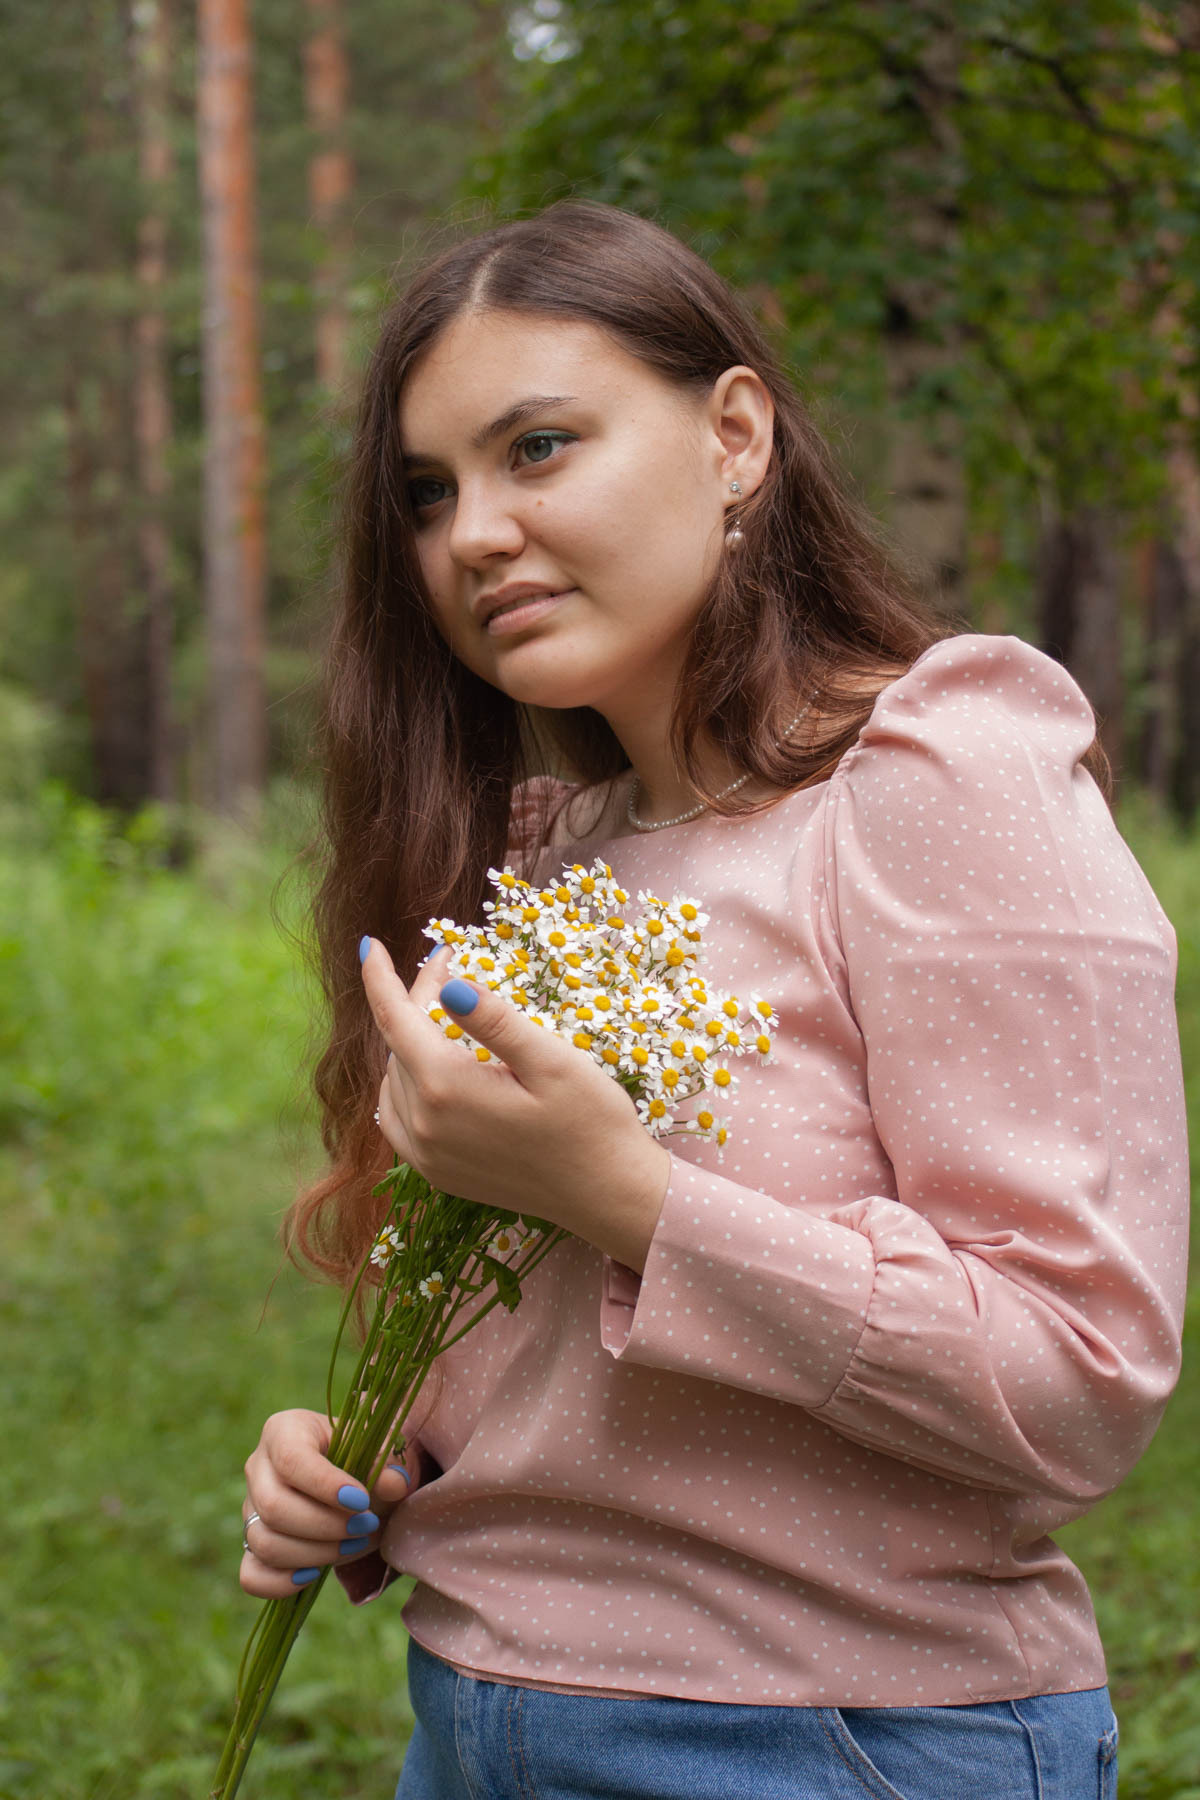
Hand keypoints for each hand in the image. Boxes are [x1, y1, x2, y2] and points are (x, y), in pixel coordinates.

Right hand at [240, 1408, 415, 1597]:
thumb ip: (389, 1465)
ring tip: (354, 1544)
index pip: (291, 1459)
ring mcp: (250, 1508)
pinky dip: (281, 1583)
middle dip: (325, 1526)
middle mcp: (258, 1467)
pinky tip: (315, 1575)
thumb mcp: (381, 1450)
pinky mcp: (252, 1544)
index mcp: (284, 1430)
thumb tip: (393, 1485)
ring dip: (314, 1554)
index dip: (325, 1486)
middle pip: (274, 1507)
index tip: (361, 1501)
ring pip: (265, 1542)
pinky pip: (251, 1575)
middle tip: (366, 1526)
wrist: (353, 1480)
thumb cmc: (364, 1457)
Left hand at [362, 938, 670, 1272]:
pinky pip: (398, 1119)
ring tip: (449, 1019)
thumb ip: (495, 1021)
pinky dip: (405, 1086)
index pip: (394, 1018)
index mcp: (446, 1087)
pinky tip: (431, 1072)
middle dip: (419, 1002)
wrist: (608, 1195)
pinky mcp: (437, 1174)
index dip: (377, 976)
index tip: (368, 943)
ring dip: (411, 1043)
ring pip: (395, 1079)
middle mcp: (424, 1124)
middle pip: (399, 1044)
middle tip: (455, 971)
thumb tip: (447, 984)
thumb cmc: (591, 1122)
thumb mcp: (552, 1060)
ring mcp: (426, 1155)